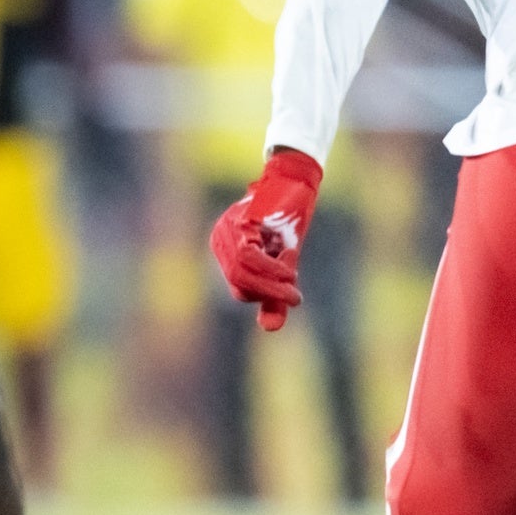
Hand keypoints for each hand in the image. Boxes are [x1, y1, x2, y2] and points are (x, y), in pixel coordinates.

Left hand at [209, 148, 321, 332]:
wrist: (296, 184)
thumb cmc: (288, 223)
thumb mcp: (281, 264)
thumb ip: (273, 295)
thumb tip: (269, 330)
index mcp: (225, 251)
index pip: (240, 289)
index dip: (266, 294)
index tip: (292, 293)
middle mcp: (219, 240)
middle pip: (239, 283)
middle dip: (269, 294)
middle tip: (295, 297)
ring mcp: (226, 230)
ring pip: (242, 272)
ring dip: (271, 283)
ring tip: (293, 282)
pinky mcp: (239, 222)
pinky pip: (248, 256)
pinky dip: (271, 268)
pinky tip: (289, 266)